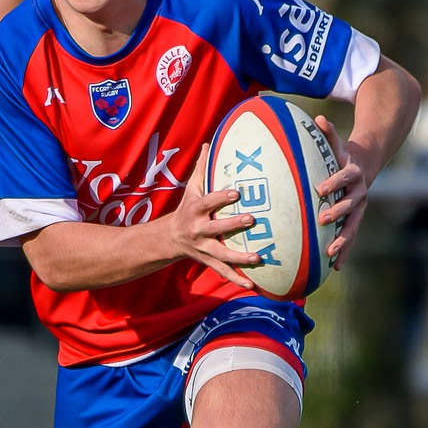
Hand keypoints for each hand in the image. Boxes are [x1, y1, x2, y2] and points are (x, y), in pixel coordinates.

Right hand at [162, 144, 260, 287]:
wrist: (169, 238)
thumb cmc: (187, 208)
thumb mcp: (191, 188)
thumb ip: (201, 167)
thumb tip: (208, 142)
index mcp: (195, 210)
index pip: (208, 202)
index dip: (221, 197)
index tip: (236, 192)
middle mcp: (199, 230)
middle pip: (216, 228)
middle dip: (233, 224)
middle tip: (252, 219)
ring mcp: (203, 248)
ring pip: (222, 254)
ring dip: (240, 258)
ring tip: (258, 258)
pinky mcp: (208, 261)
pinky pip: (223, 271)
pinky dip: (236, 279)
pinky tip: (252, 285)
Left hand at [313, 115, 373, 266]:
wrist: (365, 168)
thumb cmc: (343, 157)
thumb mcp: (337, 146)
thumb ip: (328, 135)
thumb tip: (318, 118)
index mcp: (354, 174)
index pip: (345, 177)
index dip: (334, 182)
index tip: (321, 189)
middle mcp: (360, 193)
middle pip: (350, 205)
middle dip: (337, 213)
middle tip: (322, 220)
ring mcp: (359, 209)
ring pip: (352, 226)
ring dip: (342, 240)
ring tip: (330, 252)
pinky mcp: (355, 221)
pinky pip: (349, 238)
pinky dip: (343, 252)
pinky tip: (334, 267)